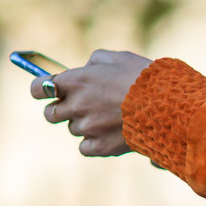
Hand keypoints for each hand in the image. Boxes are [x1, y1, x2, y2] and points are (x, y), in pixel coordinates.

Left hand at [30, 48, 150, 156]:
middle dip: (60, 109)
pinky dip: (94, 142)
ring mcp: (86, 128)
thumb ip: (93, 63)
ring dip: (84, 123)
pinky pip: (85, 147)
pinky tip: (110, 133)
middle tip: (78, 106)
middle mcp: (76, 105)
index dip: (40, 89)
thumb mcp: (117, 58)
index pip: (39, 88)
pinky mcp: (99, 147)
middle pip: (51, 114)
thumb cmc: (143, 78)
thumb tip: (84, 71)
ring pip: (73, 129)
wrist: (166, 106)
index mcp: (76, 80)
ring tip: (108, 116)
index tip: (45, 90)